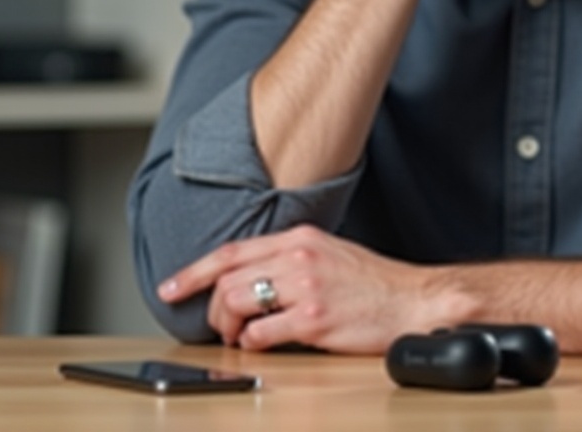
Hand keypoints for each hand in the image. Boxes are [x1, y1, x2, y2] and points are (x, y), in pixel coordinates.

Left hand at [157, 226, 471, 352]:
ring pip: (237, 303)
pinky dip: (254, 342)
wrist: (411, 300)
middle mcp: (299, 257)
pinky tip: (265, 343)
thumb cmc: (372, 283)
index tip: (170, 287)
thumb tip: (251, 280)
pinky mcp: (314, 319)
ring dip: (229, 327)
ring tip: (239, 338)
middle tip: (221, 327)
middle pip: (228, 280)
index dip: (195, 270)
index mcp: (301, 238)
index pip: (233, 251)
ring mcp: (306, 287)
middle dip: (212, 309)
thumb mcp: (329, 254)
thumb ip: (291, 259)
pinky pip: (262, 333)